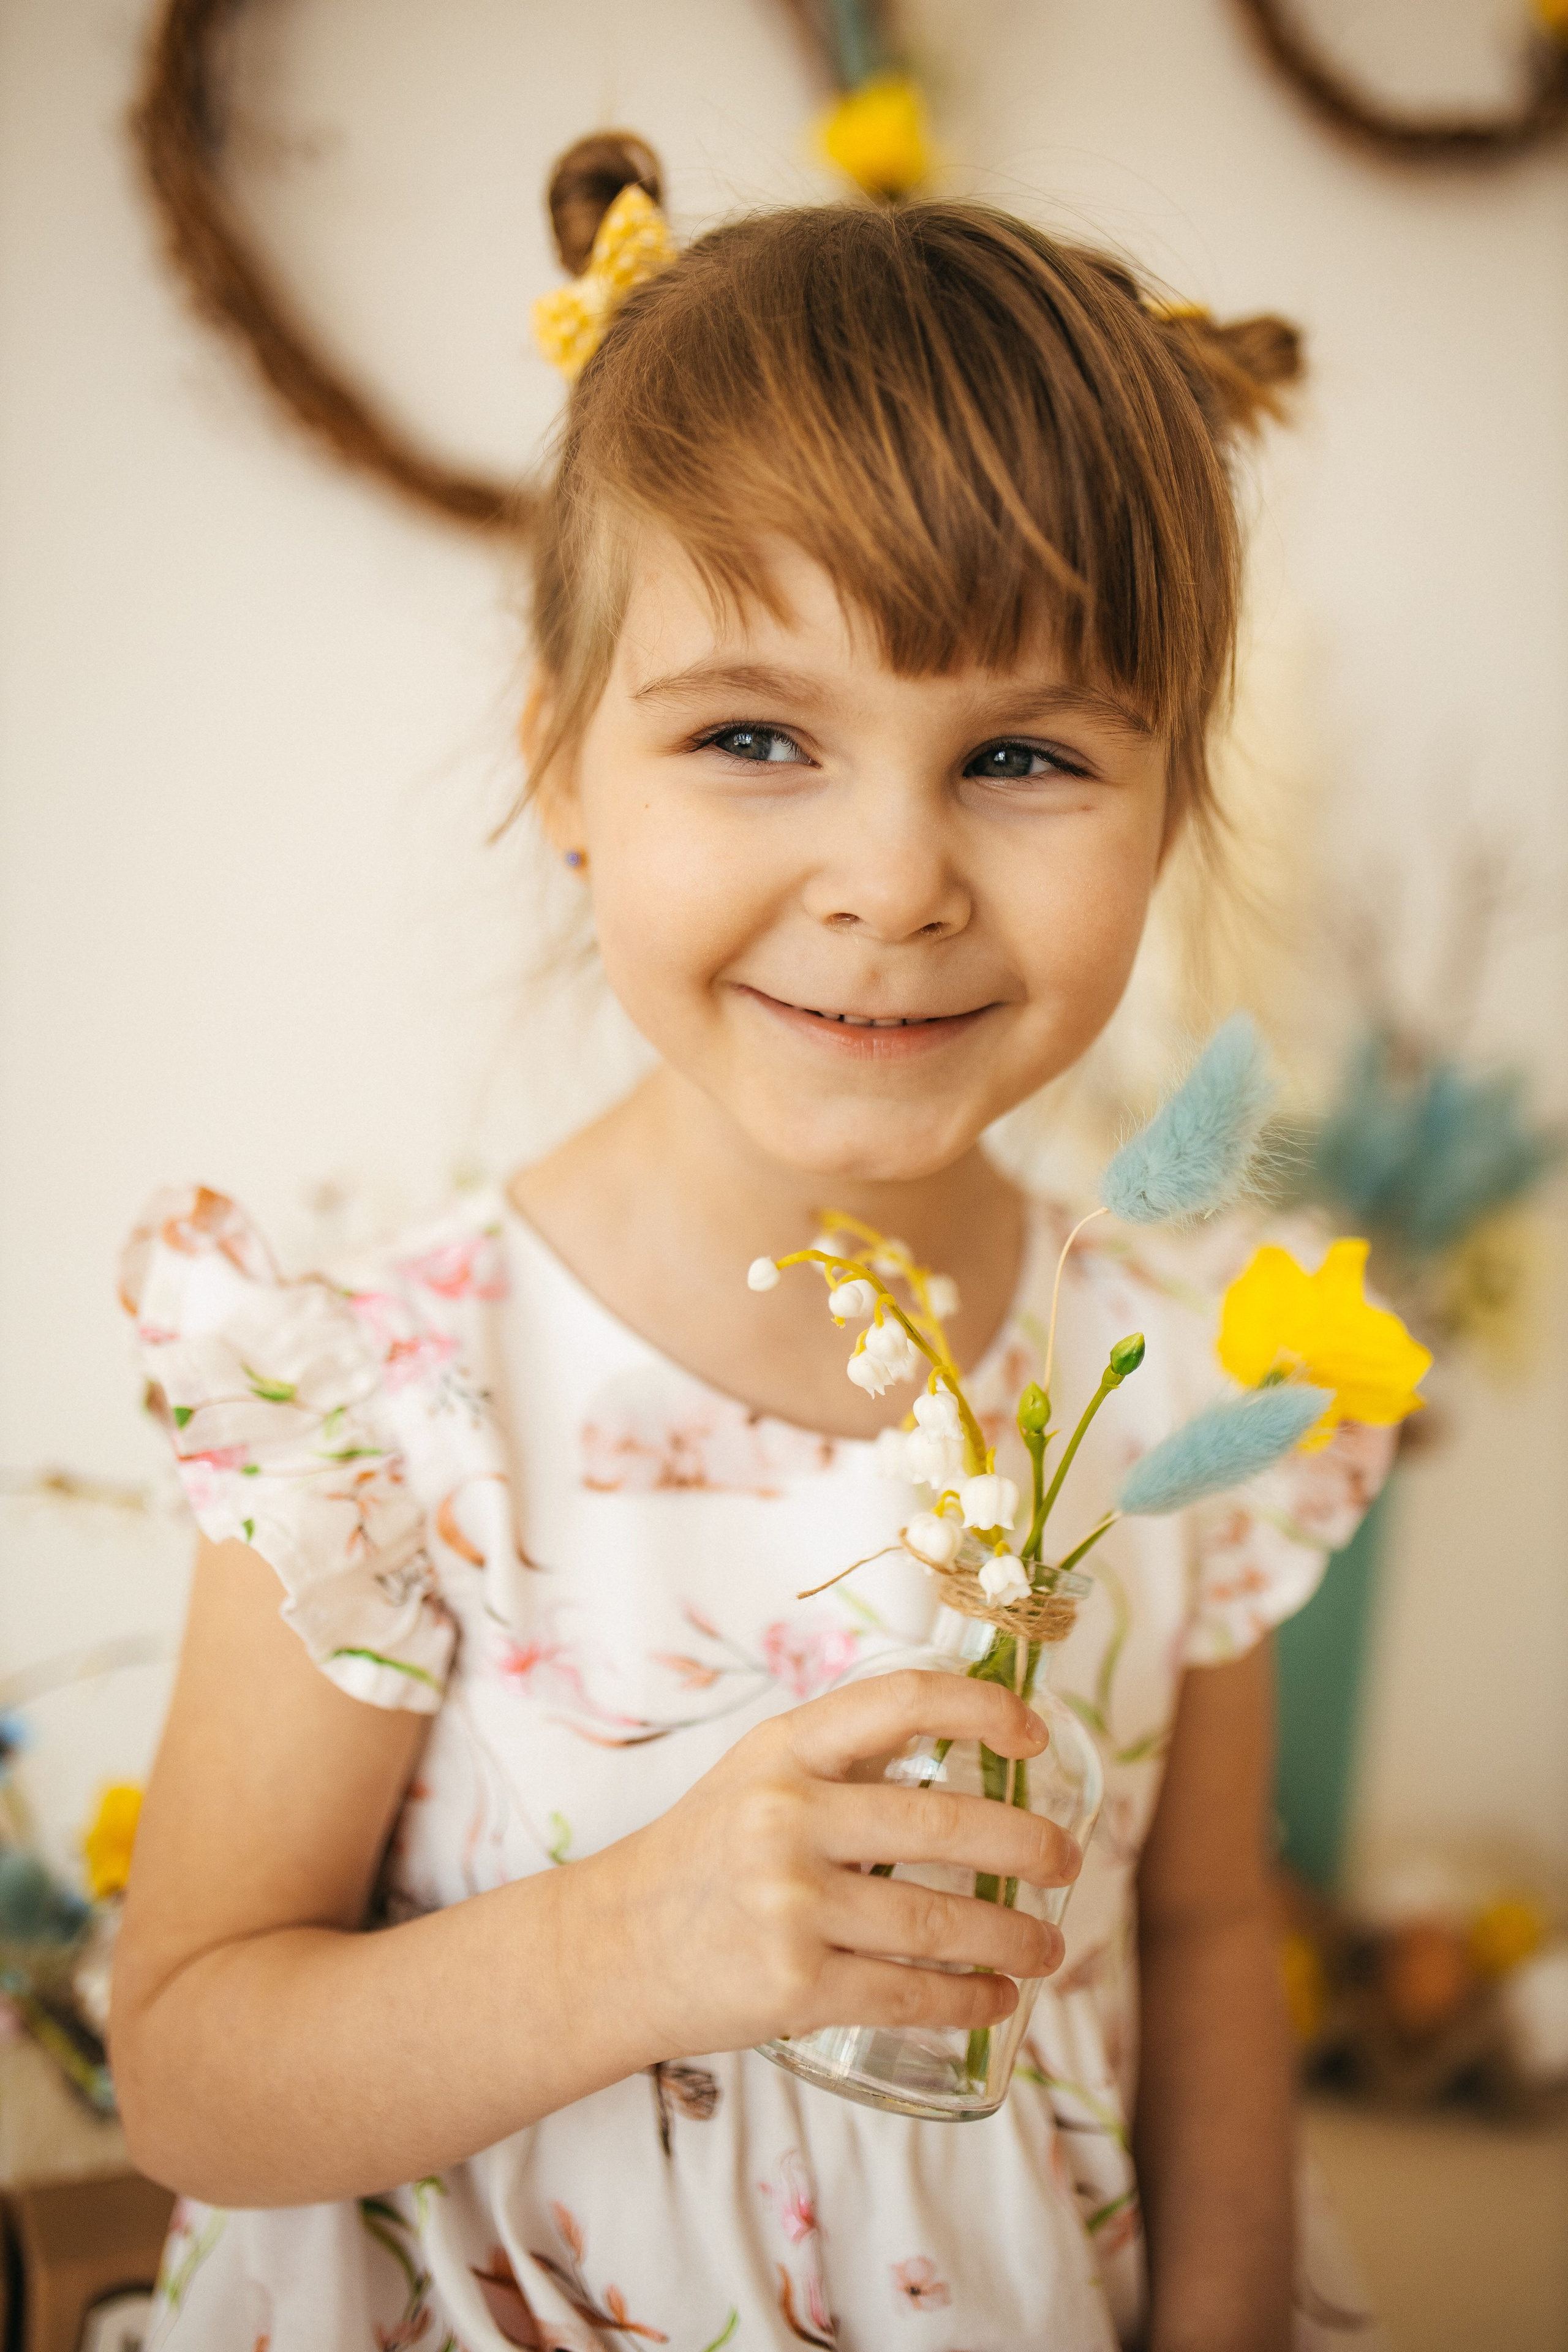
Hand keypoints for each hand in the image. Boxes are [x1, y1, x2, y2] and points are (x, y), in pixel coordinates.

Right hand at [612, 1669, 1079, 2060]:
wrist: (612, 1947)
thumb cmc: (703, 1854)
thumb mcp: (758, 1775)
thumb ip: (845, 1759)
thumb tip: (964, 1747)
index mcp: (785, 1749)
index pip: (902, 1701)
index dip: (983, 1707)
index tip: (1034, 1735)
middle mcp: (786, 1816)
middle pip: (946, 1824)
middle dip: (1029, 1847)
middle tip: (1066, 1863)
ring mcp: (789, 1905)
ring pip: (940, 1922)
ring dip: (1015, 1939)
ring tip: (1049, 1948)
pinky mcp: (792, 1988)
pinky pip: (909, 1994)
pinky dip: (969, 2000)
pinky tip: (997, 2000)